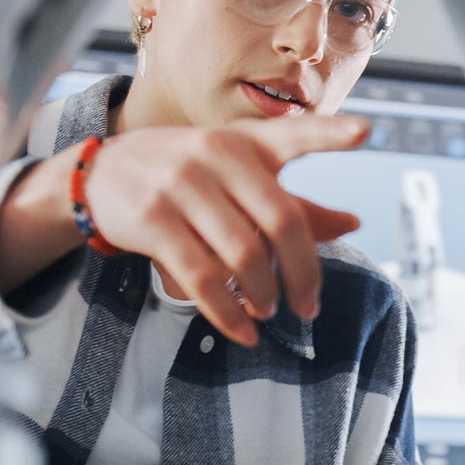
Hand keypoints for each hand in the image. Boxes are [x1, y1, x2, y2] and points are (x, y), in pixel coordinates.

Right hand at [35, 116, 366, 344]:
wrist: (99, 176)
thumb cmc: (186, 178)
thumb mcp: (237, 180)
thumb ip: (292, 202)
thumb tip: (353, 222)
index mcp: (246, 142)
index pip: (294, 134)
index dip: (329, 134)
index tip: (365, 132)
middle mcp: (216, 154)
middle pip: (281, 221)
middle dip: (302, 273)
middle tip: (309, 307)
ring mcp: (182, 184)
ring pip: (243, 254)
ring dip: (263, 297)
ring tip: (267, 313)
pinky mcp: (153, 219)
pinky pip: (201, 277)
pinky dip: (227, 313)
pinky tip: (241, 332)